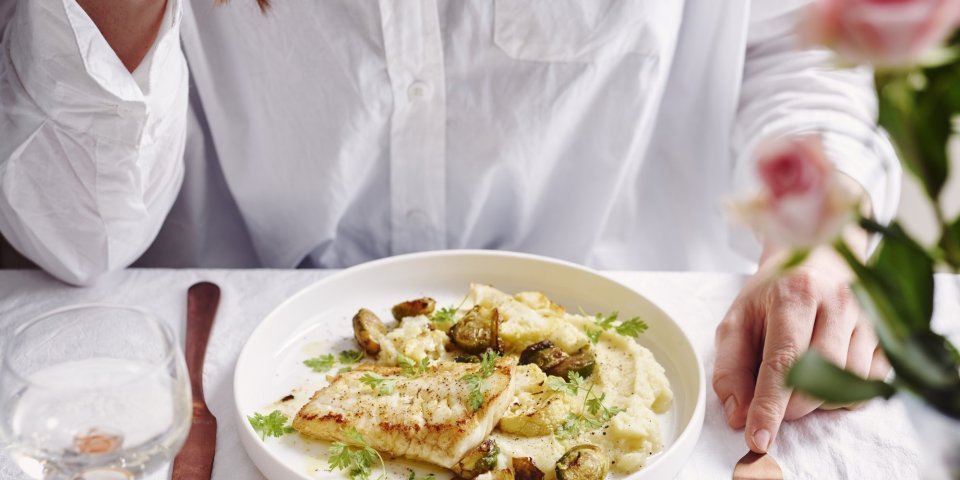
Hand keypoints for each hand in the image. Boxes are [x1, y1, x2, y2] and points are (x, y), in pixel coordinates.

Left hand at [712, 242, 889, 452]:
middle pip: (819, 381)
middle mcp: (838, 302)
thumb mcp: (737, 321)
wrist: (817, 256)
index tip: (757, 438)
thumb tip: (737, 415)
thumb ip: (730, 369)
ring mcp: (869, 318)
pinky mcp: (888, 334)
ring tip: (801, 375)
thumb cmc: (773, 294)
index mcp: (794, 294)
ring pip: (847, 387)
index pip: (783, 362)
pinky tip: (828, 372)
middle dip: (791, 404)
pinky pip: (870, 386)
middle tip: (774, 394)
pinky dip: (845, 393)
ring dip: (818, 400)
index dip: (769, 406)